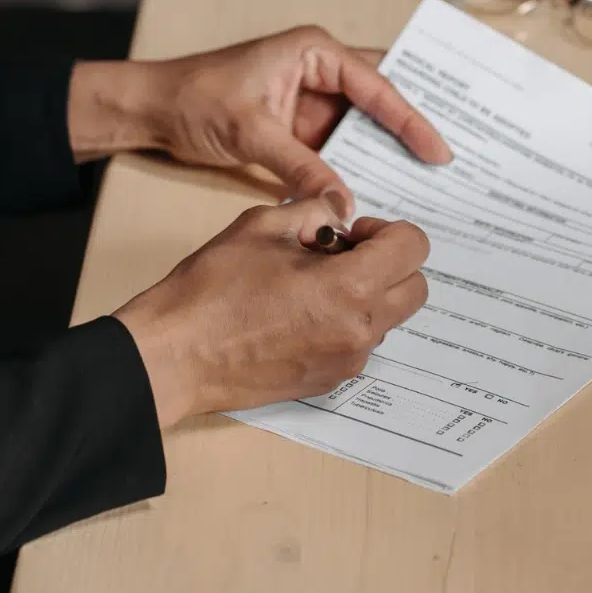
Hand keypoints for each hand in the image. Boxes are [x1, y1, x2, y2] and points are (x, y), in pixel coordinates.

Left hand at [67, 26, 451, 219]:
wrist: (152, 111)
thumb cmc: (193, 99)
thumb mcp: (251, 133)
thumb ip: (300, 166)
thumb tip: (340, 203)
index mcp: (314, 51)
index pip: (376, 85)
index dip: (411, 119)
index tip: (438, 151)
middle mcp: (320, 71)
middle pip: (381, 101)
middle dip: (413, 129)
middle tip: (452, 163)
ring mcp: (312, 102)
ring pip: (364, 129)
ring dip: (389, 154)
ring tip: (428, 183)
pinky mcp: (301, 130)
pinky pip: (341, 149)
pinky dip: (359, 169)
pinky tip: (382, 191)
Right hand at [114, 197, 429, 427]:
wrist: (175, 355)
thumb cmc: (211, 289)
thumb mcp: (262, 225)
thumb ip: (313, 210)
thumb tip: (337, 211)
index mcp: (350, 286)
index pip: (413, 248)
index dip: (385, 230)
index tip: (350, 234)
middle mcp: (360, 329)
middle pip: (415, 288)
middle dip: (388, 263)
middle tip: (340, 255)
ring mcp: (346, 361)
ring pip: (389, 318)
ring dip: (369, 294)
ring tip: (312, 285)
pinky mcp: (328, 382)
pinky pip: (360, 344)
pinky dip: (346, 322)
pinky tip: (298, 314)